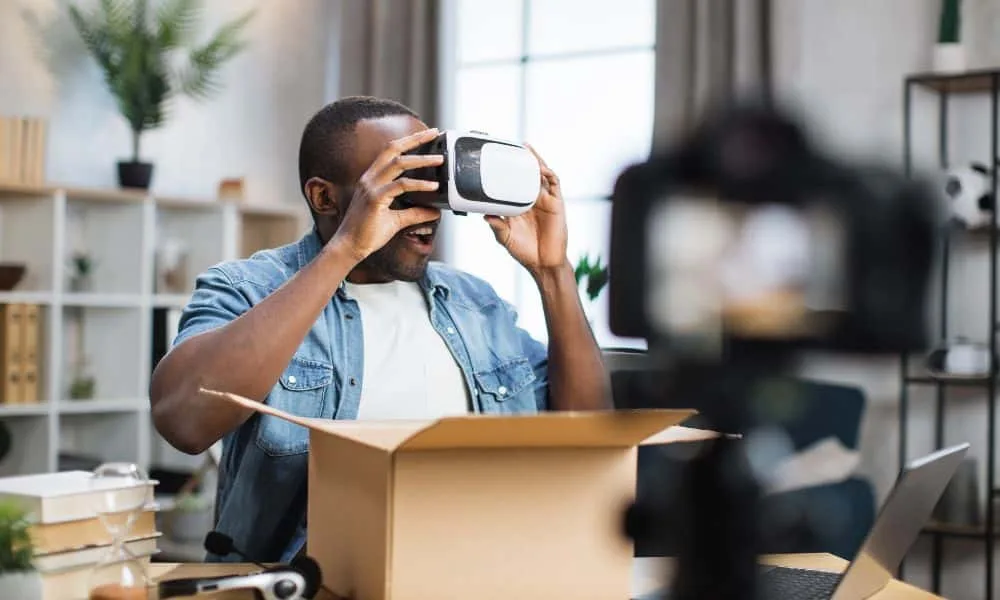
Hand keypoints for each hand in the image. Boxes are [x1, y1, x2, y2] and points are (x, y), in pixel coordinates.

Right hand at [332, 128, 442, 261]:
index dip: (408, 142)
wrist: (349, 248)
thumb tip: (435, 211)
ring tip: (439, 160)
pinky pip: (400, 186)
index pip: (390, 152)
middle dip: (414, 139)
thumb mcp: (397, 220)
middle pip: (393, 149)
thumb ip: (415, 213)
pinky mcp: (375, 200)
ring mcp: (371, 187)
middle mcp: (370, 179)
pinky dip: (419, 185)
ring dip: (421, 160)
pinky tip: (433, 187)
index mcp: (372, 179)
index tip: (426, 136)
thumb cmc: (367, 233)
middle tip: (434, 132)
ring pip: (398, 163)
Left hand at [485, 144, 568, 274]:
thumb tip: (484, 214)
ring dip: (536, 161)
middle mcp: (532, 200)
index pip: (513, 183)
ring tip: (527, 150)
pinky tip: (540, 167)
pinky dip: (548, 173)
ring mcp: (545, 201)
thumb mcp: (504, 237)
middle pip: (528, 174)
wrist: (542, 263)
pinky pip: (554, 184)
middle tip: (514, 145)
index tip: (497, 160)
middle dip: (523, 160)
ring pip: (541, 175)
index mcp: (519, 205)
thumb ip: (496, 225)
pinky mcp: (556, 204)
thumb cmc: (524, 251)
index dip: (508, 171)